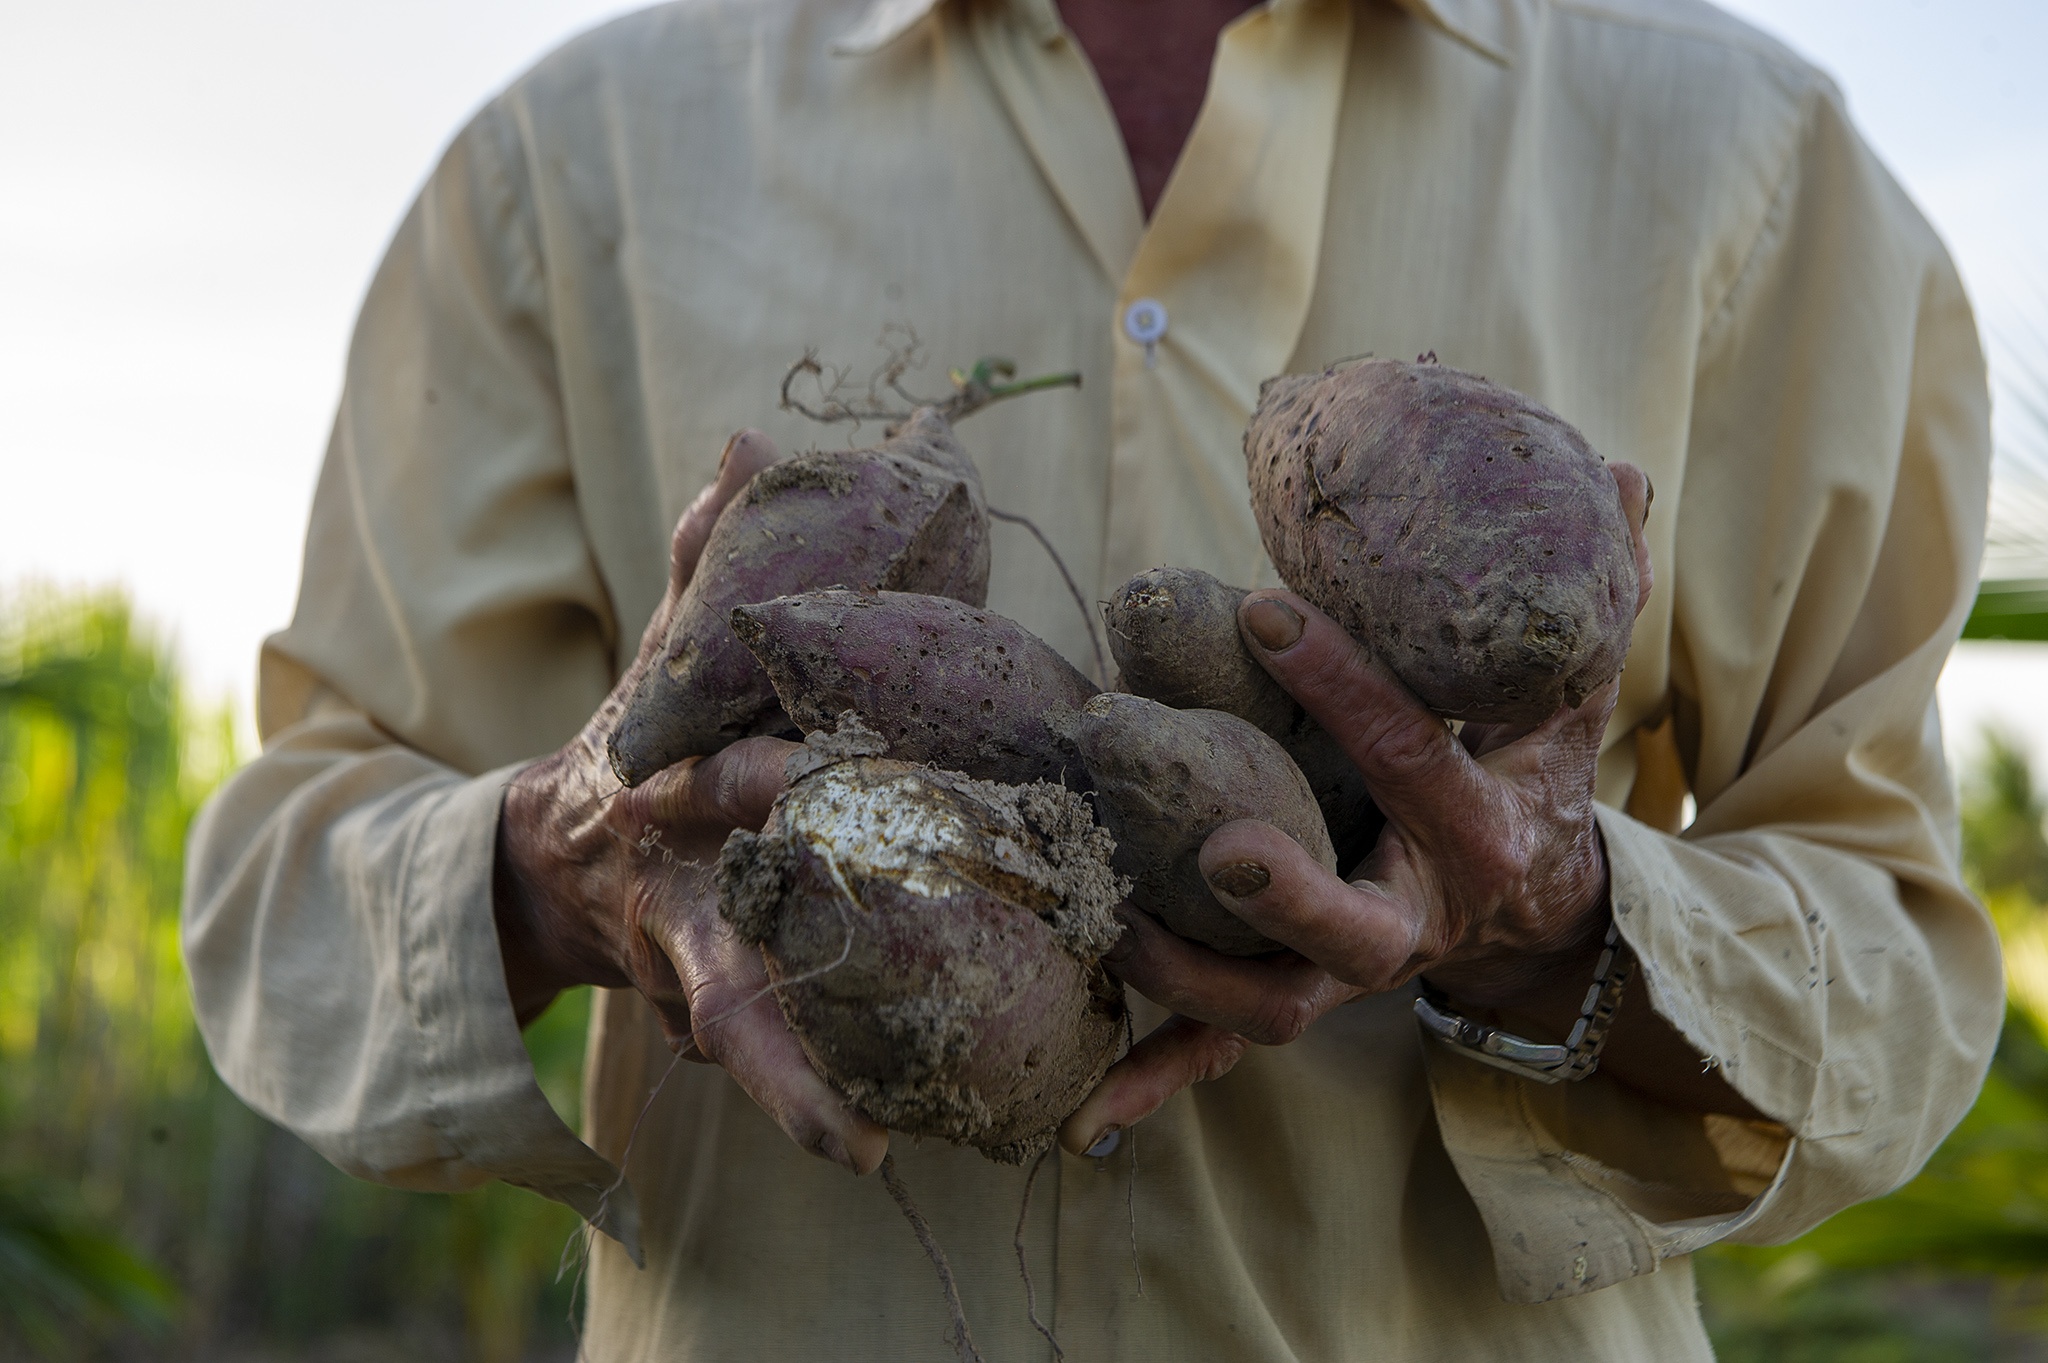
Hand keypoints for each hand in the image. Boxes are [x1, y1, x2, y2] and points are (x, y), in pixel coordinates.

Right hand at [493, 430, 888, 1174]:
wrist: (539, 867)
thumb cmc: (640, 748)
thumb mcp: (660, 658)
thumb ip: (710, 561)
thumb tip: (755, 439)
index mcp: (677, 792)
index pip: (719, 783)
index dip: (756, 779)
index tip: (793, 777)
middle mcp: (678, 891)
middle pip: (716, 955)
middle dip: (768, 1000)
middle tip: (840, 1027)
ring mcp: (684, 966)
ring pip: (732, 1036)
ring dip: (792, 1092)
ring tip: (862, 1147)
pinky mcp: (702, 1017)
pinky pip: (754, 1059)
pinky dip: (805, 1101)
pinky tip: (878, 1140)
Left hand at [1058, 465, 1745, 1151]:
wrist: (1534, 916)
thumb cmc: (1529, 782)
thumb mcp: (1570, 701)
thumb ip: (1583, 605)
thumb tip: (1622, 474)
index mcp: (1476, 832)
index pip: (1411, 755)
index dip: (1343, 686)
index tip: (1260, 611)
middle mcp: (1412, 918)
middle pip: (1357, 930)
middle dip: (1295, 897)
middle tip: (1226, 848)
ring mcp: (1350, 976)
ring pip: (1273, 1008)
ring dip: (1189, 982)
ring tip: (1108, 925)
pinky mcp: (1300, 1004)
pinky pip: (1224, 1056)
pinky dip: (1160, 1083)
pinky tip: (1082, 1119)